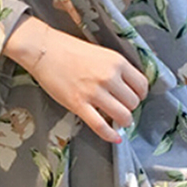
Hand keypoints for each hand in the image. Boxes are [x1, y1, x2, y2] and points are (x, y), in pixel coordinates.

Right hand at [5, 17, 148, 143]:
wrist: (44, 49)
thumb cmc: (71, 49)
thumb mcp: (102, 53)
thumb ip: (116, 69)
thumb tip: (127, 89)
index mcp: (117, 61)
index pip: (142, 84)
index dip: (140, 94)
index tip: (135, 97)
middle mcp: (109, 77)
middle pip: (133, 102)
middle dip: (130, 108)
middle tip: (123, 108)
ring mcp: (94, 92)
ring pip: (122, 116)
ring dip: (124, 122)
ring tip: (119, 121)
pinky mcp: (79, 104)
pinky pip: (101, 126)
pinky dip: (110, 135)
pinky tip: (114, 138)